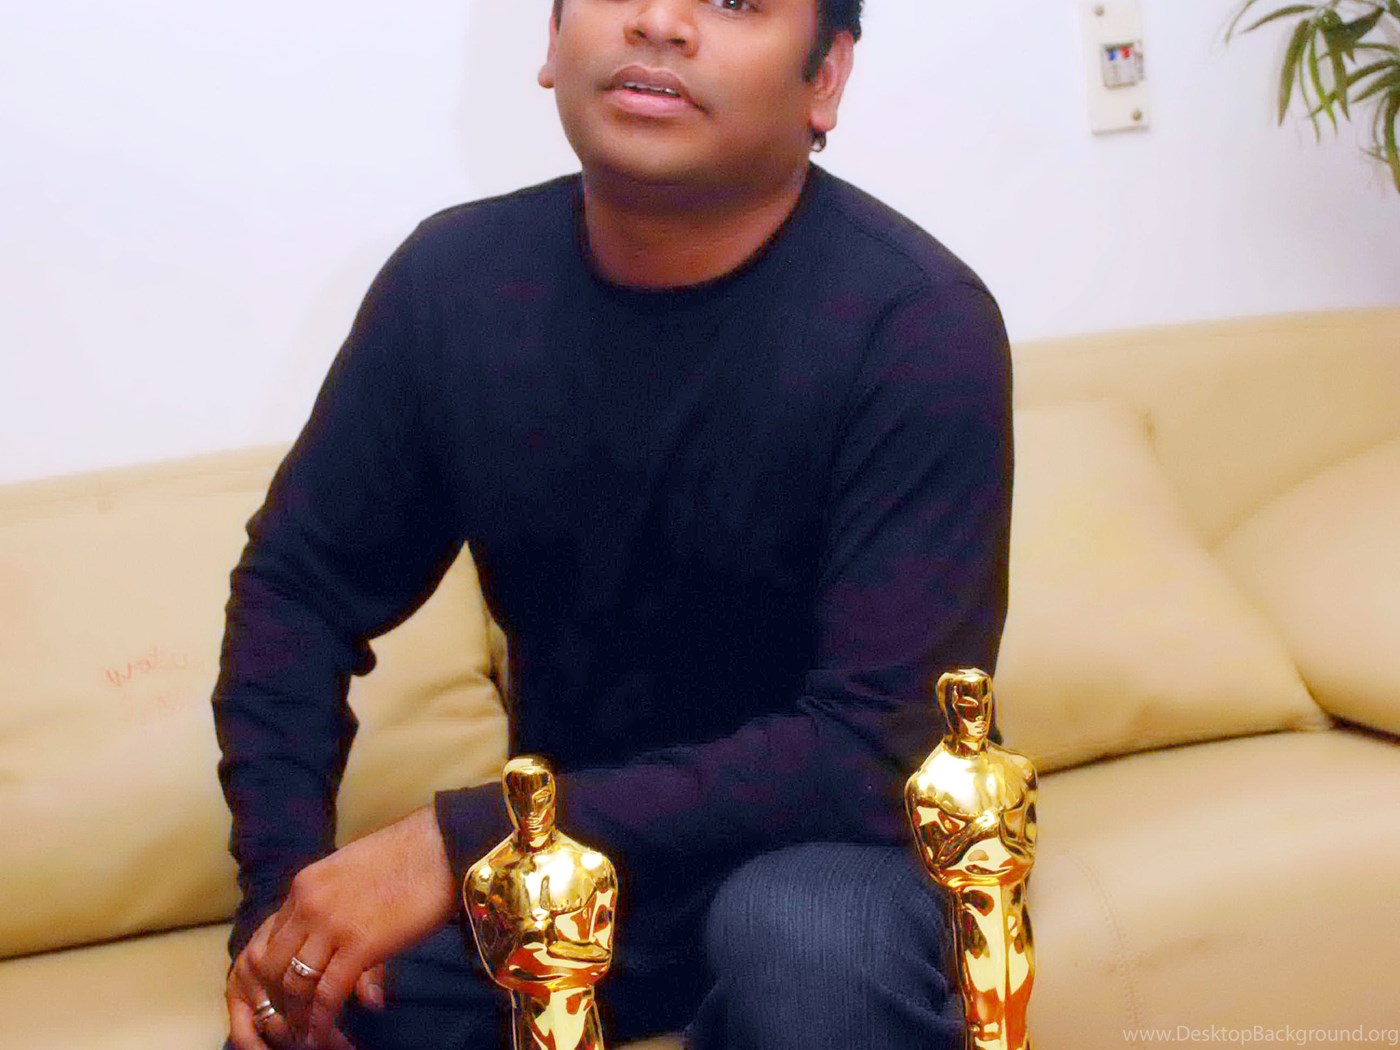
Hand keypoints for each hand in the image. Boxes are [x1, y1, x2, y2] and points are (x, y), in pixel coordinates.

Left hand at [250, 806, 457, 1047]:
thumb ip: (340, 909)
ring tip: (308, 1035)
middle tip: (294, 1020)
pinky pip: (328, 994)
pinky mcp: (360, 945)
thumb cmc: (410, 857)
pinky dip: (321, 1021)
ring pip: (294, 983)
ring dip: (299, 1015)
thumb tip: (343, 944)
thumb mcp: (356, 877)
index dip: (278, 971)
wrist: (443, 845)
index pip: (272, 939)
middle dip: (279, 998)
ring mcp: (331, 924)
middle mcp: (308, 904)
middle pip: (273, 965)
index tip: (289, 993)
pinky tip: (324, 1035)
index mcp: (306, 885)